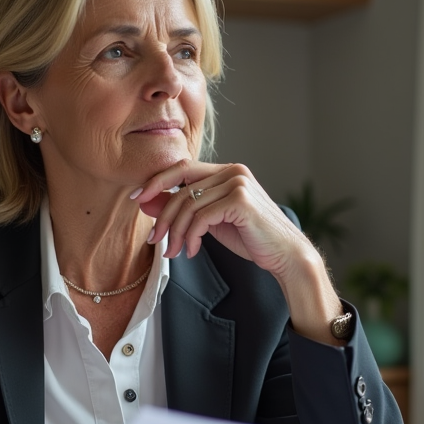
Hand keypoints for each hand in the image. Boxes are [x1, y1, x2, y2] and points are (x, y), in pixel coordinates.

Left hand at [131, 159, 343, 344]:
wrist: (285, 255)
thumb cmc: (250, 237)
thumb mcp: (210, 222)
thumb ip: (183, 208)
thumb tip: (147, 201)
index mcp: (226, 171)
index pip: (182, 168)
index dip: (156, 181)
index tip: (137, 198)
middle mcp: (233, 171)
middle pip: (181, 187)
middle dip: (163, 216)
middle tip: (154, 240)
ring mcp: (238, 183)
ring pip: (188, 205)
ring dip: (176, 233)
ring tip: (174, 252)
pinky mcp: (240, 200)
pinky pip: (201, 217)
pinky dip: (191, 237)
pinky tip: (192, 251)